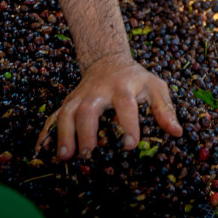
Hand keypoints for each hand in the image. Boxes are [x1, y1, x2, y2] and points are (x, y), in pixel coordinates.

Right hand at [36, 54, 181, 159]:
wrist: (108, 60)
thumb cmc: (136, 79)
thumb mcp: (155, 87)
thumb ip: (165, 109)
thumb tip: (177, 132)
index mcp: (123, 87)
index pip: (126, 105)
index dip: (128, 125)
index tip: (130, 145)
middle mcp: (98, 91)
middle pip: (88, 108)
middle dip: (87, 130)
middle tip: (90, 153)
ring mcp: (80, 96)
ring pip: (66, 112)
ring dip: (64, 134)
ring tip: (65, 157)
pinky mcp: (68, 102)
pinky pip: (53, 117)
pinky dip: (46, 133)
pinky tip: (41, 151)